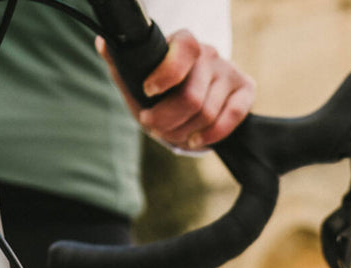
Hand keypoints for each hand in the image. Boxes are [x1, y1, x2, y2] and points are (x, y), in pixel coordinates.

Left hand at [97, 30, 254, 149]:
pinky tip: (195, 140)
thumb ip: (122, 66)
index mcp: (183, 43)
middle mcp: (209, 53)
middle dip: (168, 119)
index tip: (148, 92)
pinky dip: (210, 136)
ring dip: (184, 132)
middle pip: (192, 97)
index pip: (184, 49)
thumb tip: (104, 44)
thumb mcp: (139, 81)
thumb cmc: (163, 93)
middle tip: (153, 127)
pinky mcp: (246, 91)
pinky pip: (231, 117)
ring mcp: (229, 71)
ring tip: (173, 135)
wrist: (195, 104)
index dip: (165, 75)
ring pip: (207, 113)